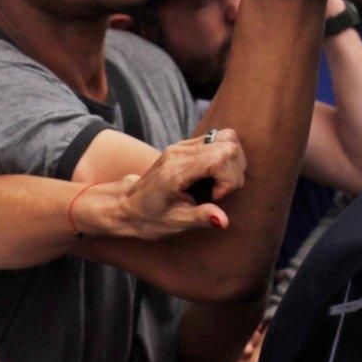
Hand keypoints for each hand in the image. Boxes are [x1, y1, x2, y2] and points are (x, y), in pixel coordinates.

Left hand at [82, 131, 246, 239]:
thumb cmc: (150, 219)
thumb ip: (201, 217)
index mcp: (175, 171)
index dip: (227, 178)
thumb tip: (224, 220)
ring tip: (218, 184)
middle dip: (233, 171)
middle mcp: (179, 152)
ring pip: (227, 137)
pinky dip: (225, 157)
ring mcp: (181, 146)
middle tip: (218, 192)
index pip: (218, 157)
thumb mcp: (175, 223)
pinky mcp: (185, 146)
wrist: (127, 208)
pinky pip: (218, 139)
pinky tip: (213, 177)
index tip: (216, 197)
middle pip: (228, 144)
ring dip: (232, 162)